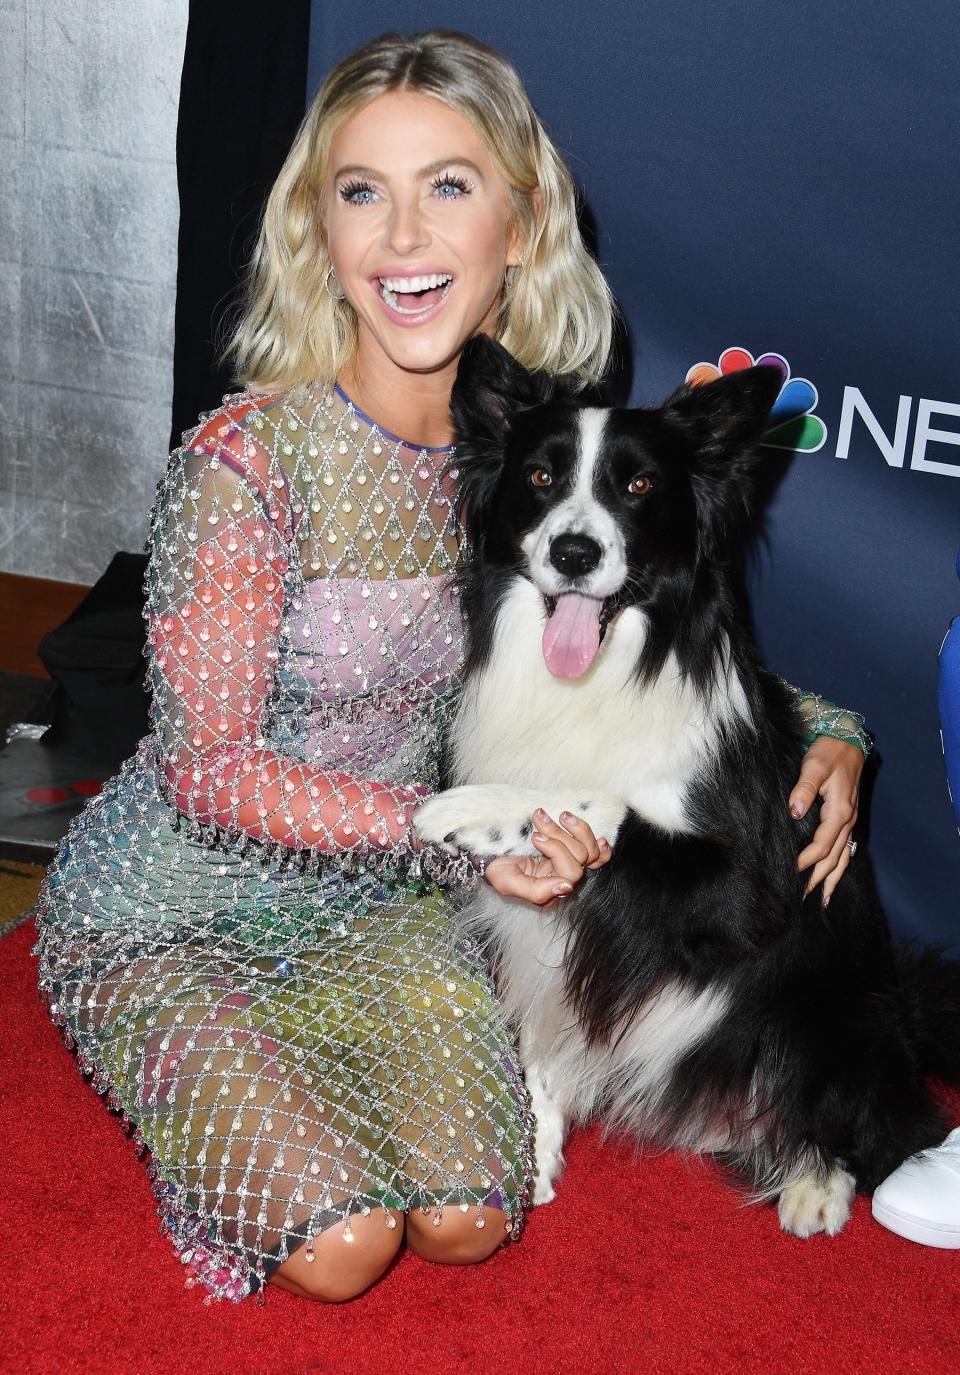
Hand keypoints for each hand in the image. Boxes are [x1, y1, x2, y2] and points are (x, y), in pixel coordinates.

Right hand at [483, 808, 611, 907]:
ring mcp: (570, 865)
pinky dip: (601, 846)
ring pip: (589, 850)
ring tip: (557, 815)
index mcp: (550, 891)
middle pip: (580, 858)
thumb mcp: (508, 882)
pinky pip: (598, 855)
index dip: (556, 850)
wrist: (490, 856)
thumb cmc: (497, 870)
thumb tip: (567, 887)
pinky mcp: (573, 853)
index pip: (570, 872)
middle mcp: (563, 880)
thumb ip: (536, 890)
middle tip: (538, 817)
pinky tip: (600, 837)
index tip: (535, 836)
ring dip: (574, 828)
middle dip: (558, 834)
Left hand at [789, 736, 862, 902]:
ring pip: (842, 857)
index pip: (821, 845)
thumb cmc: (828, 751)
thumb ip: (804, 789)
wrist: (846, 740)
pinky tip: (832, 878)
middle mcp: (848, 820)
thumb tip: (795, 811)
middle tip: (801, 897)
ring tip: (820, 899)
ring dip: (831, 879)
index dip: (806, 861)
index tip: (790, 873)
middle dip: (817, 879)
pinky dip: (839, 867)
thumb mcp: (814, 766)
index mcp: (840, 811)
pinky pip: (846, 849)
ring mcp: (850, 821)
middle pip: (833, 858)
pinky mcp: (848, 819)